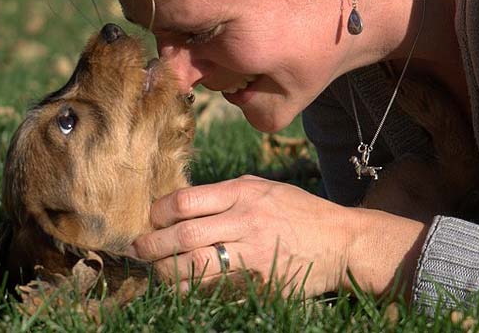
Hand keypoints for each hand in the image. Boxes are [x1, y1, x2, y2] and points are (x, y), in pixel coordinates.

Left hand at [132, 175, 427, 297]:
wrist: (341, 241)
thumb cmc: (298, 210)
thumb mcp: (264, 187)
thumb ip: (225, 193)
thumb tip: (180, 204)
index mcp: (244, 193)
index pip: (185, 201)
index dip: (158, 212)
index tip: (151, 219)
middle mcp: (245, 221)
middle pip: (182, 235)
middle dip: (151, 245)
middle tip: (138, 248)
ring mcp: (253, 255)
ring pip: (193, 267)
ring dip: (165, 271)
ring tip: (155, 269)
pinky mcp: (260, 282)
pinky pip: (215, 290)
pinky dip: (191, 290)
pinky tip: (181, 287)